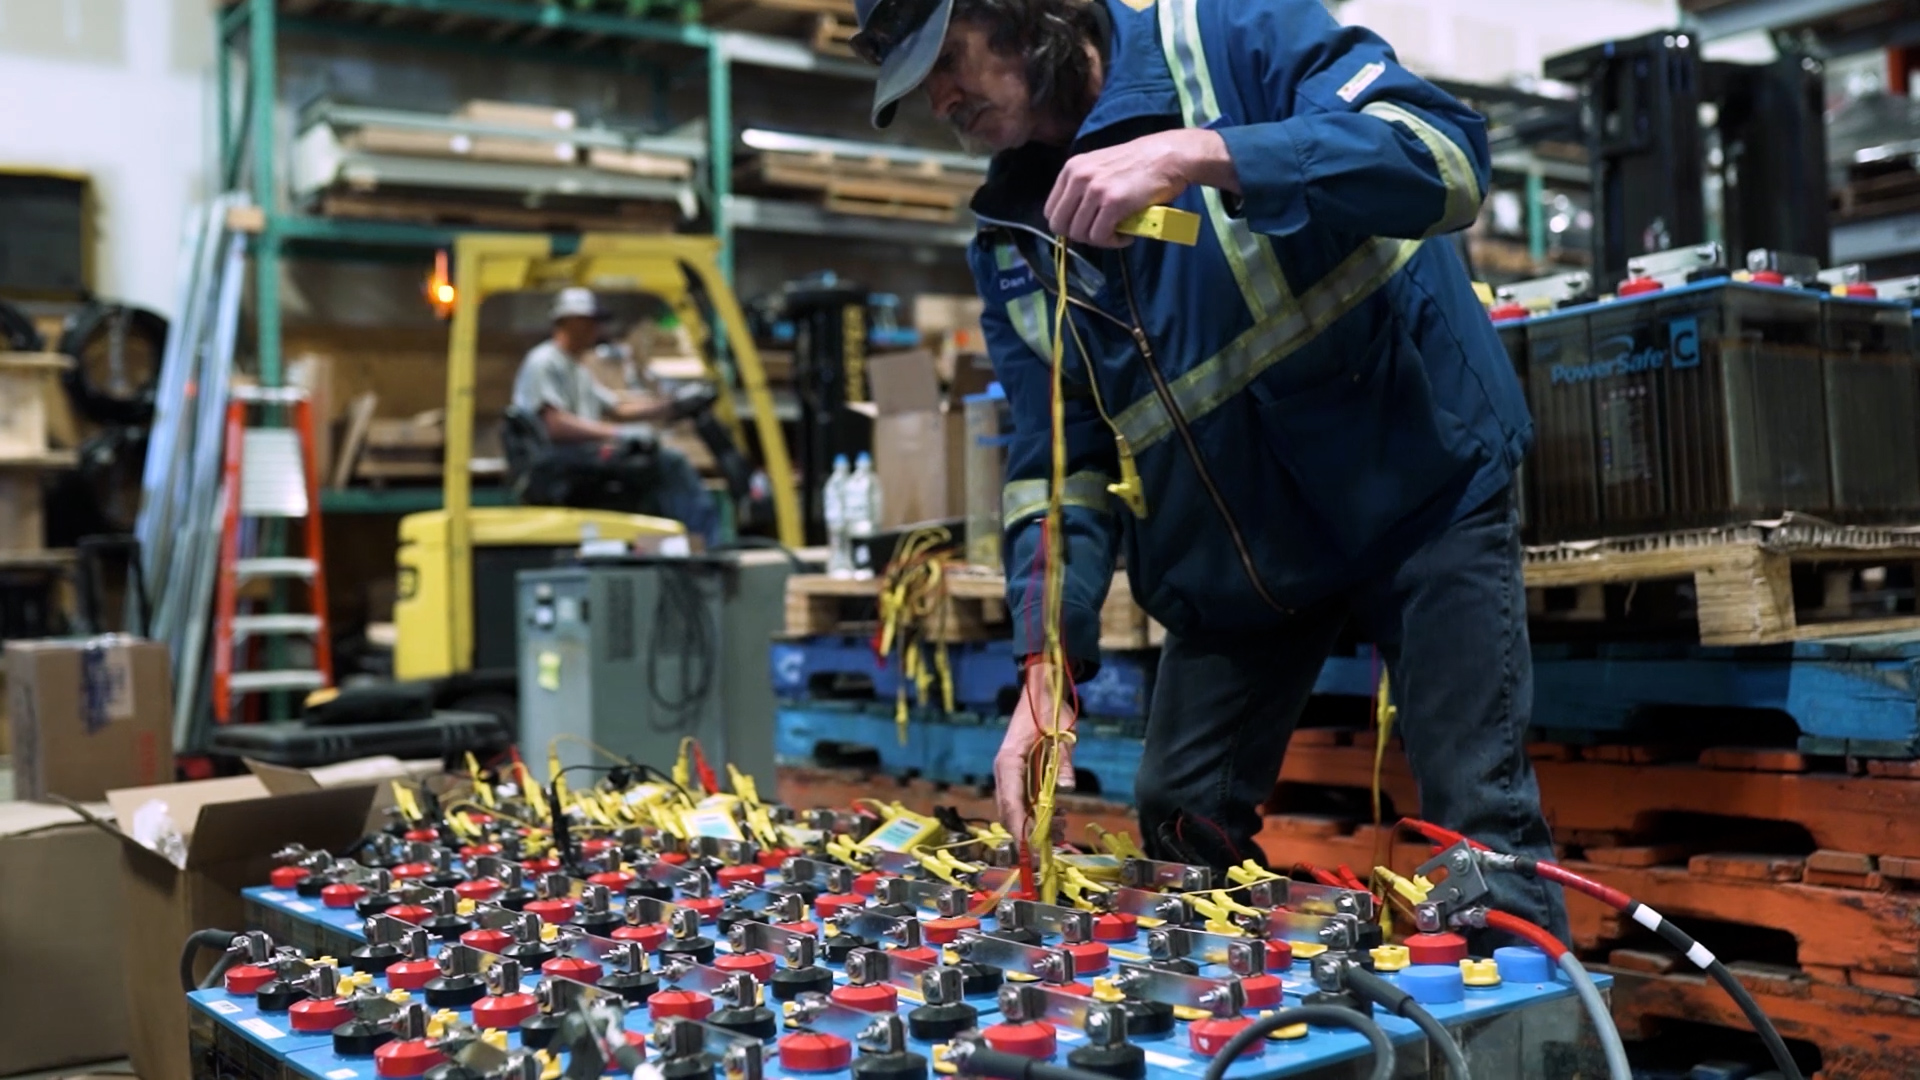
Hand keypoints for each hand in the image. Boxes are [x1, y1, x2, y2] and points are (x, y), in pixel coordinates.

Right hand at [993, 661, 1078, 842]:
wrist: (1040, 689)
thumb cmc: (1049, 709)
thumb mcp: (1062, 734)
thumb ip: (1064, 761)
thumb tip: (1067, 787)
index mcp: (1009, 761)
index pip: (1011, 801)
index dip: (1020, 826)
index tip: (1032, 845)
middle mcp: (1004, 770)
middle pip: (1009, 810)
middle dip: (1027, 831)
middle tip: (1050, 846)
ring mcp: (1009, 773)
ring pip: (1015, 808)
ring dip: (1034, 823)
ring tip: (1061, 830)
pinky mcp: (1017, 773)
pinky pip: (1023, 799)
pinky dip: (1037, 811)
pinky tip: (1058, 816)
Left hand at [1045, 129, 1231, 246]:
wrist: (1168, 156)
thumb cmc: (1138, 163)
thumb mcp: (1100, 167)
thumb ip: (1083, 187)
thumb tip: (1075, 219)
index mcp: (1071, 169)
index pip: (1051, 211)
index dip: (1068, 225)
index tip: (1088, 225)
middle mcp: (1078, 177)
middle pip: (1060, 226)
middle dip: (1080, 236)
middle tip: (1102, 232)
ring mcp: (1094, 190)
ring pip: (1080, 234)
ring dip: (1100, 240)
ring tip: (1117, 232)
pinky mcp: (1113, 203)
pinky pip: (1100, 236)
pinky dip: (1113, 242)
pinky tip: (1126, 235)